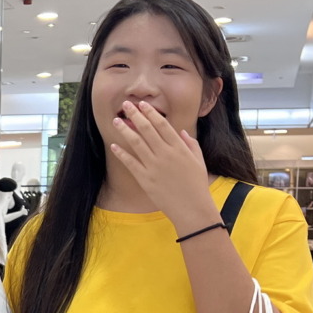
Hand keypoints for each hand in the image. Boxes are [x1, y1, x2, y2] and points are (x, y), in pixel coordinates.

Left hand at [110, 100, 218, 235]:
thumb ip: (191, 143)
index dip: (150, 113)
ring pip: (136, 143)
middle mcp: (165, 153)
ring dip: (125, 130)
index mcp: (179, 147)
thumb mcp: (199, 161)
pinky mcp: (145, 179)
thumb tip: (180, 132)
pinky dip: (121, 153)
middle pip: (147, 129)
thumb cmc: (197, 185)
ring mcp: (154, 166)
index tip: (142, 104)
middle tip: (125, 105)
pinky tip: (114, 145)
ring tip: (116, 121)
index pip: (162, 124)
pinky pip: (130, 163)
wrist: (192, 208)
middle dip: (135, 115)